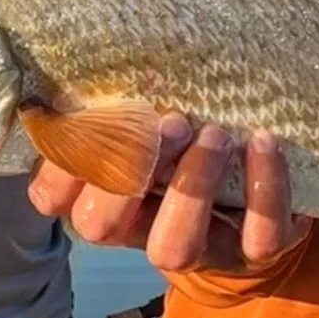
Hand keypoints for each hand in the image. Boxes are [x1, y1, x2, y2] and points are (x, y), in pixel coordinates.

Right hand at [28, 112, 310, 273]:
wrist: (265, 212)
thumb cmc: (192, 151)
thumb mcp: (152, 126)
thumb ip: (123, 107)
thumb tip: (91, 63)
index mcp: (107, 197)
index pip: (53, 197)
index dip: (61, 162)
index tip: (92, 114)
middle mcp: (143, 231)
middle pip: (99, 225)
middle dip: (127, 168)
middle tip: (170, 120)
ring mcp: (200, 250)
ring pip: (173, 246)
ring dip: (191, 184)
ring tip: (215, 133)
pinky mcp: (257, 254)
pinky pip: (259, 235)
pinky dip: (264, 185)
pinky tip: (263, 142)